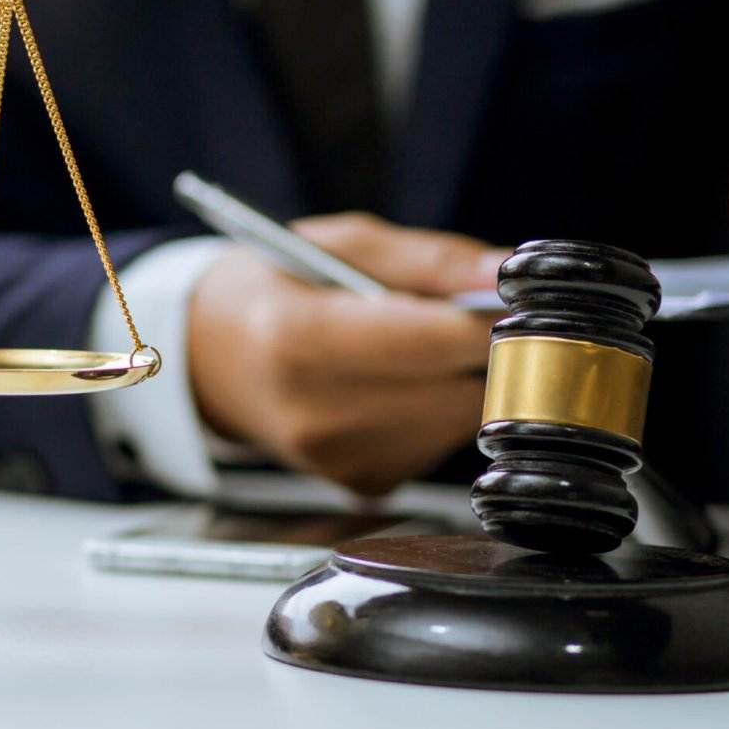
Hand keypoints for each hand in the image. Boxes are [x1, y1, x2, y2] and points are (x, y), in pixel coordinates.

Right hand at [186, 213, 508, 496]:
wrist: (207, 359)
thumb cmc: (275, 287)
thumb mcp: (340, 243)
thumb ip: (428, 259)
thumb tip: (504, 272)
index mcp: (301, 339)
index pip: (429, 340)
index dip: (490, 318)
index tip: (522, 295)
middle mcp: (317, 413)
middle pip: (456, 389)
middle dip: (481, 348)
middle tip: (464, 312)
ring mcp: (340, 460)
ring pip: (459, 420)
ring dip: (458, 380)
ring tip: (410, 348)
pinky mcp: (362, 486)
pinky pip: (439, 444)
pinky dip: (436, 410)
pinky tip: (394, 386)